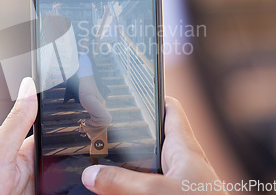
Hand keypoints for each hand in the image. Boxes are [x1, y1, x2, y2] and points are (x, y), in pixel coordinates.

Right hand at [81, 97, 227, 194]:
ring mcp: (180, 182)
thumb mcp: (157, 192)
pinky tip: (119, 190)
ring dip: (131, 163)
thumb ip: (122, 182)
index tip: (132, 90)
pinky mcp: (176, 193)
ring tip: (104, 159)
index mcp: (184, 148)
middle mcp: (183, 163)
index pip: (170, 109)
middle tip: (105, 130)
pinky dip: (135, 185)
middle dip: (131, 134)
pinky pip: (152, 185)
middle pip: (155, 138)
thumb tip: (91, 174)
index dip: (152, 96)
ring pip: (151, 165)